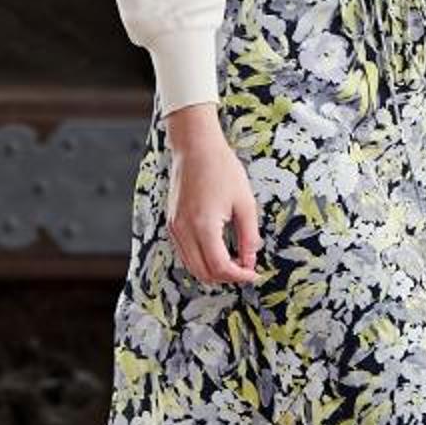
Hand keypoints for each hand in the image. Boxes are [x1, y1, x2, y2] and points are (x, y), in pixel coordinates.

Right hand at [162, 104, 260, 285]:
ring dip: (212, 271)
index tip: (253, 273)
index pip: (220, 267)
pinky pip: (184, 253)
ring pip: (191, 266)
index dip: (239, 276)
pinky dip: (200, 259)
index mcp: (203, 225)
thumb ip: (249, 236)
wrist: (195, 146)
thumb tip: (250, 262)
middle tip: (245, 269)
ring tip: (234, 261)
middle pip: (203, 273)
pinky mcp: (172, 223)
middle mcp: (184, 230)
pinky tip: (217, 250)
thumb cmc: (221, 168)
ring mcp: (174, 228)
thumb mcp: (245, 202)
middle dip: (226, 277)